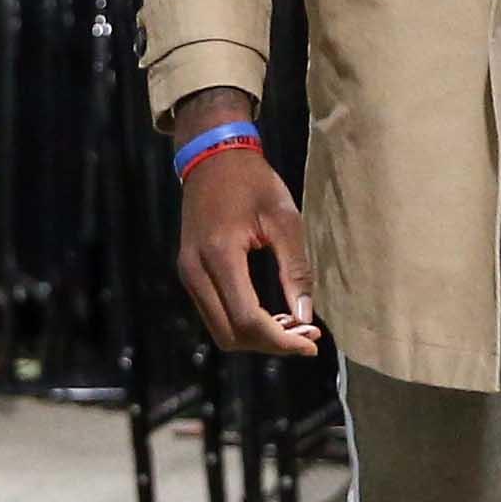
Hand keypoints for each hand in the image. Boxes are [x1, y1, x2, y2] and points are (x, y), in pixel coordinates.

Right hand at [173, 95, 319, 357]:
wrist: (212, 157)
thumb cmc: (253, 182)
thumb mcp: (284, 219)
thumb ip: (296, 270)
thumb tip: (306, 316)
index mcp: (220, 255)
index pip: (247, 319)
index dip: (280, 340)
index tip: (312, 343)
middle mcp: (196, 271)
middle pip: (231, 334)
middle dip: (270, 344)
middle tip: (307, 336)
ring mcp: (188, 274)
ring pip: (221, 330)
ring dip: (258, 337)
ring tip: (294, 326)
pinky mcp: (190, 273)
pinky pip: (216, 314)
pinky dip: (244, 324)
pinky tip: (273, 315)